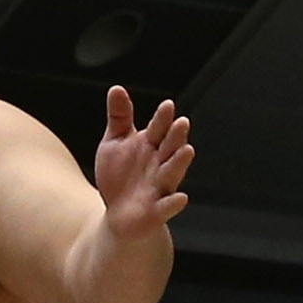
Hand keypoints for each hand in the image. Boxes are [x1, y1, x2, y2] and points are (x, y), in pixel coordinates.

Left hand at [95, 87, 193, 237]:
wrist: (119, 214)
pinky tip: (180, 198)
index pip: (159, 128)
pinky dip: (174, 203)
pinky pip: (167, 206)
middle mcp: (160, 164)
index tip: (167, 105)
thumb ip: (119, 118)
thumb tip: (117, 88)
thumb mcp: (115, 143)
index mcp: (151, 145)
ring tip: (187, 150)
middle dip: (176, 136)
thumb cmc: (120, 175)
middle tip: (181, 122)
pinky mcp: (157, 210)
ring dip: (180, 162)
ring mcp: (160, 187)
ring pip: (173, 173)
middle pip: (171, 147)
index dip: (162, 118)